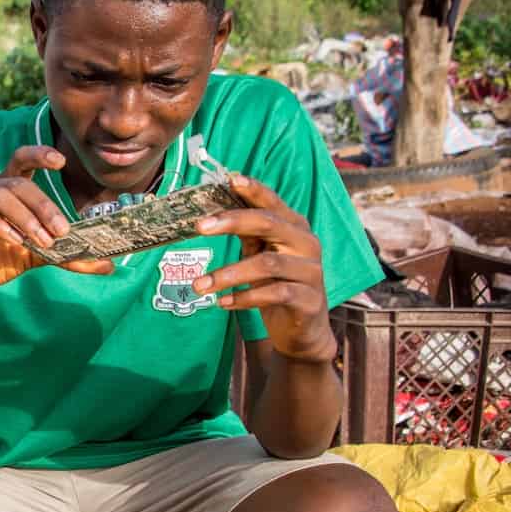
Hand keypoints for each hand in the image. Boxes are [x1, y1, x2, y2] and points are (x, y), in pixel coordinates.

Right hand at [0, 145, 113, 304]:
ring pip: (2, 194)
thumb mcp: (39, 257)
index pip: (23, 159)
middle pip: (20, 183)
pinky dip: (0, 224)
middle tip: (61, 230)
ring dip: (26, 218)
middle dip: (44, 205)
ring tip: (41, 240)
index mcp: (10, 190)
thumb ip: (68, 256)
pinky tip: (14, 240)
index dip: (40, 154)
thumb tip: (106, 264)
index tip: (60, 161)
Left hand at [192, 174, 336, 362]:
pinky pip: (274, 294)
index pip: (273, 203)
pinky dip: (244, 298)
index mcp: (295, 228)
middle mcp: (307, 244)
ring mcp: (311, 272)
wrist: (303, 331)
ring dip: (228, 273)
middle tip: (199, 227)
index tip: (230, 180)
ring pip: (267, 263)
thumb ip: (247, 236)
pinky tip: (223, 302)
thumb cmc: (278, 286)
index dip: (253, 190)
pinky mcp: (309, 300)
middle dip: (232, 222)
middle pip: (269, 224)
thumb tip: (212, 214)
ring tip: (199, 285)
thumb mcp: (261, 257)